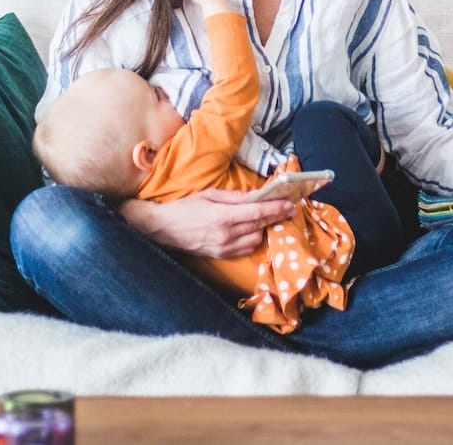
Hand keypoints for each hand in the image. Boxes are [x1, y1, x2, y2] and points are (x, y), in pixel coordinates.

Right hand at [118, 189, 292, 257]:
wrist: (163, 228)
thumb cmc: (185, 208)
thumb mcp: (209, 195)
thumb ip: (233, 197)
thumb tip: (254, 195)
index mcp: (223, 217)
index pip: (257, 213)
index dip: (276, 209)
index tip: (289, 205)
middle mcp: (226, 235)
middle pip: (259, 226)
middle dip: (275, 217)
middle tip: (288, 210)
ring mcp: (223, 248)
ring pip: (255, 240)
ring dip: (263, 229)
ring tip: (267, 218)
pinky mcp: (220, 256)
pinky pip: (244, 249)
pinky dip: (251, 239)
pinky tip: (252, 230)